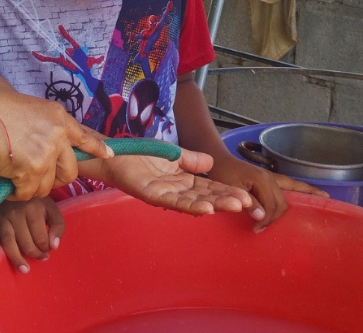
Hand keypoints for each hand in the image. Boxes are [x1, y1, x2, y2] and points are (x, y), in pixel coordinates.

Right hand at [0, 78, 112, 201]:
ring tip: (12, 175)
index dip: (97, 148)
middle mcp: (57, 134)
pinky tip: (5, 181)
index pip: (84, 136)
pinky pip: (28, 192)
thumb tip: (49, 146)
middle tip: (35, 178)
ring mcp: (46, 152)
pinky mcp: (32, 169)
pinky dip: (16, 192)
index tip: (109, 155)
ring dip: (30, 187)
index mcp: (58, 116)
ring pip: (47, 186)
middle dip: (54, 180)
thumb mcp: (30, 109)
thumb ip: (45, 127)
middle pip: (70, 171)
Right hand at [0, 197, 64, 273]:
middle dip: (34, 254)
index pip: (40, 237)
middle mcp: (17, 213)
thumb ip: (58, 227)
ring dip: (15, 257)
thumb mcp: (52, 210)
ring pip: (8, 240)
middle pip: (25, 241)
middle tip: (41, 258)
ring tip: (24, 269)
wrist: (17, 187)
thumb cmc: (37, 202)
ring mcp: (3, 216)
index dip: (46, 248)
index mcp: (34, 209)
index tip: (48, 251)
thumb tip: (54, 246)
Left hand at [80, 146, 253, 214]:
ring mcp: (165, 194)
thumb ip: (191, 160)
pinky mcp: (152, 195)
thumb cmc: (141, 154)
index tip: (247, 196)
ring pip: (194, 202)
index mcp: (183, 181)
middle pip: (206, 197)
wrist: (115, 154)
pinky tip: (206, 208)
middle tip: (248, 204)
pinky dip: (190, 205)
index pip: (210, 188)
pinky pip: (174, 202)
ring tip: (234, 206)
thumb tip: (212, 164)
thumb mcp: (173, 155)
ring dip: (214, 205)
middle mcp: (177, 190)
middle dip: (226, 200)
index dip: (227, 192)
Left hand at [207, 156, 327, 230]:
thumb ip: (248, 202)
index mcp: (263, 180)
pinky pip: (291, 185)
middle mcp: (272, 177)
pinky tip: (314, 193)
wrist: (219, 160)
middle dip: (277, 217)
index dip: (267, 220)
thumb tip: (263, 217)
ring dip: (305, 197)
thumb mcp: (232, 189)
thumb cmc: (223, 174)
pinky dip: (303, 189)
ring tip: (322, 201)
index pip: (273, 206)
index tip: (257, 229)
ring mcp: (273, 176)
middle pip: (283, 202)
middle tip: (264, 228)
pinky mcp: (271, 178)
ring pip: (294, 190)